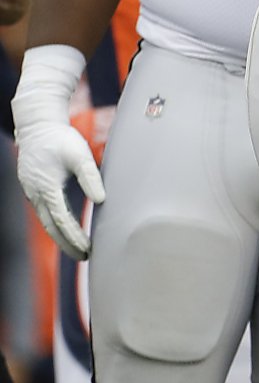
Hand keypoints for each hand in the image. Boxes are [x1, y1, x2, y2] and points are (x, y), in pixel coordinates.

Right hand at [12, 45, 98, 258]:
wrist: (38, 124)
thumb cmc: (61, 138)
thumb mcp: (80, 155)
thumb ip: (91, 177)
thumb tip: (100, 200)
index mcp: (46, 188)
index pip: (63, 221)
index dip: (75, 237)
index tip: (89, 250)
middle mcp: (35, 193)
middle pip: (51, 227)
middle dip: (67, 244)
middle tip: (85, 258)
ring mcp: (32, 191)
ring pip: (47, 221)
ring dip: (61, 236)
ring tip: (79, 249)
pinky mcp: (34, 187)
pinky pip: (45, 212)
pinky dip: (56, 224)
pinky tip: (67, 229)